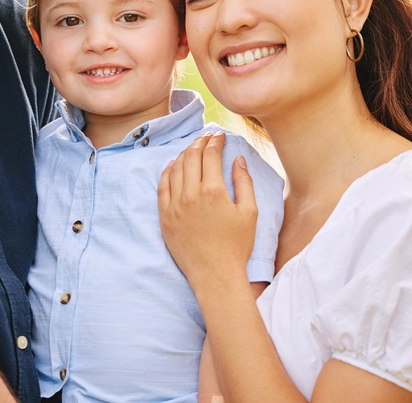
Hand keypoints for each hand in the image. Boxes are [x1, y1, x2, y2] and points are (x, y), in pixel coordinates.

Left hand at [158, 133, 257, 293]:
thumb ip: (244, 182)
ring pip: (176, 168)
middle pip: (191, 157)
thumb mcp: (249, 212)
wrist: (215, 274)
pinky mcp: (165, 216)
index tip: (219, 136)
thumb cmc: (236, 246)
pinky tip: (174, 165)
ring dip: (184, 154)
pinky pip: (162, 186)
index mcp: (213, 191)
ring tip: (193, 148)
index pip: (210, 155)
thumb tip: (238, 159)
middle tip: (207, 138)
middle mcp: (190, 195)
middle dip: (200, 143)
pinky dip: (168, 171)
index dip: (215, 142)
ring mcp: (174, 205)